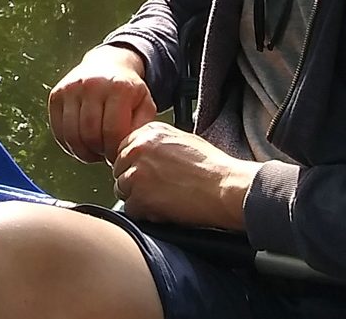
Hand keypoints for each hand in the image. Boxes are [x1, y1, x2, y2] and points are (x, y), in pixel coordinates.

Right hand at [49, 45, 155, 163]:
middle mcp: (92, 85)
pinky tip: (81, 144)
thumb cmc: (128, 91)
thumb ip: (140, 128)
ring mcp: (71, 89)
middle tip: (105, 155)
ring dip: (83, 152)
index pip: (112, 131)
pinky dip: (68, 145)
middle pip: (90, 135)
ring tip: (94, 152)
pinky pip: (58, 131)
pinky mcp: (56, 95)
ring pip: (71, 135)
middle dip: (99, 153)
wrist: (106, 64)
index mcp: (119, 88)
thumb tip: (126, 150)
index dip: (114, 151)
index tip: (118, 156)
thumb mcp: (144, 105)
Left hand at [112, 122, 261, 230]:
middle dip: (134, 182)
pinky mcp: (140, 198)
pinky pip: (130, 209)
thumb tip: (142, 156)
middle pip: (120, 170)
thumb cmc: (213, 168)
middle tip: (157, 190)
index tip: (147, 174)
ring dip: (138, 198)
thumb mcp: (183, 140)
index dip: (135, 165)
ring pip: (122, 190)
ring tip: (164, 199)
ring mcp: (137, 174)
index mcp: (149, 132)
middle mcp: (138, 149)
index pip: (124, 149)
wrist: (226, 188)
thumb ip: (157, 144)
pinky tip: (164, 210)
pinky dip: (144, 214)